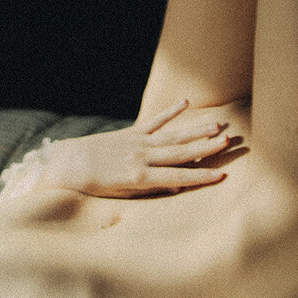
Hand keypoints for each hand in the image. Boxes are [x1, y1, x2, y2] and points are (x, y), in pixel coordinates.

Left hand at [40, 100, 236, 197]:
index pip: (178, 177)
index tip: (223, 175)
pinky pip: (154, 122)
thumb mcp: (123, 195)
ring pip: (172, 136)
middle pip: (180, 152)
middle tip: (229, 142)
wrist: (69, 164)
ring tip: (218, 126)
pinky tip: (184, 103)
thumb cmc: (96, 186)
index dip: (202, 177)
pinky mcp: (131, 133)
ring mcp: (137, 142)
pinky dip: (169, 112)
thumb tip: (177, 187)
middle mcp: (142, 157)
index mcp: (140, 176)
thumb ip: (150, 190)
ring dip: (196, 131)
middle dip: (207, 148)